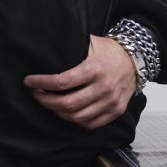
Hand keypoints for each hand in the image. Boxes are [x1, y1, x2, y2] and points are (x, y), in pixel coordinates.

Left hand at [25, 35, 139, 129]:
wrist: (137, 59)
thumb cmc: (109, 50)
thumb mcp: (91, 42)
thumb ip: (71, 48)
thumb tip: (44, 51)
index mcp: (94, 69)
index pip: (62, 82)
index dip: (42, 83)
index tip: (29, 82)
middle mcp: (103, 87)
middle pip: (67, 104)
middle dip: (46, 101)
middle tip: (37, 94)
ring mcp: (111, 102)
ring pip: (77, 117)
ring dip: (58, 112)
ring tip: (50, 103)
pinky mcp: (116, 111)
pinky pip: (91, 124)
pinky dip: (76, 121)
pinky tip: (67, 112)